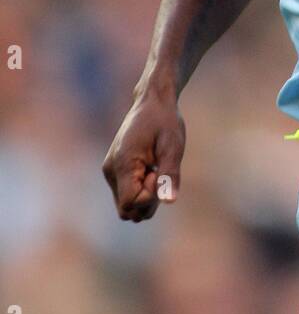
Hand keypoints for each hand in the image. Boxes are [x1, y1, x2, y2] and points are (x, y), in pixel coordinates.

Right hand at [102, 89, 185, 221]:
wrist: (152, 102)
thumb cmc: (165, 122)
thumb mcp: (173, 147)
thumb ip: (169, 175)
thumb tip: (168, 201)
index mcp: (123, 164)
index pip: (130, 204)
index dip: (149, 198)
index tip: (158, 174)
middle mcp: (111, 171)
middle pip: (126, 210)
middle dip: (148, 201)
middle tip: (159, 173)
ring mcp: (110, 172)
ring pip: (127, 205)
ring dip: (145, 196)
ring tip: (155, 169)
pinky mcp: (114, 171)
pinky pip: (127, 194)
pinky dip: (141, 189)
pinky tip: (150, 169)